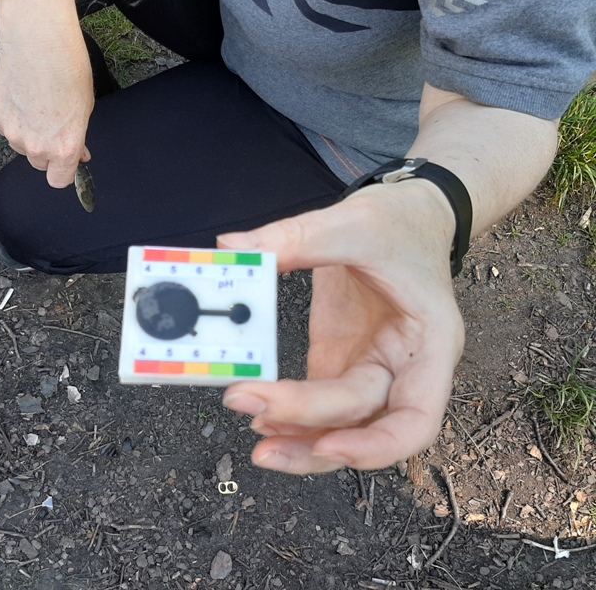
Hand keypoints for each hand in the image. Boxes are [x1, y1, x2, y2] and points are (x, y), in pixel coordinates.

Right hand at [0, 0, 93, 187]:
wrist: (38, 43)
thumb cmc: (67, 70)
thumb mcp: (85, 110)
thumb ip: (77, 138)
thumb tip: (77, 153)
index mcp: (63, 148)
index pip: (59, 181)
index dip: (63, 171)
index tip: (66, 162)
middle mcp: (35, 146)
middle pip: (39, 164)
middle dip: (46, 150)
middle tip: (52, 125)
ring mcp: (11, 133)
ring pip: (20, 146)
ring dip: (27, 134)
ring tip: (36, 105)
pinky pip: (4, 127)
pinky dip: (11, 117)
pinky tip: (20, 96)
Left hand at [217, 182, 464, 474]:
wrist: (411, 215)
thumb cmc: (404, 224)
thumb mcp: (356, 223)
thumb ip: (295, 238)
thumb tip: (232, 249)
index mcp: (428, 344)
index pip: (416, 420)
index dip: (375, 446)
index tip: (328, 445)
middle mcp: (402, 367)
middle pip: (360, 420)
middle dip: (306, 426)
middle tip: (251, 410)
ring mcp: (368, 367)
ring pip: (337, 424)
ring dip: (297, 436)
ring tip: (254, 432)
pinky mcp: (340, 359)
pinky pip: (316, 402)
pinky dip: (290, 412)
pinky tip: (261, 411)